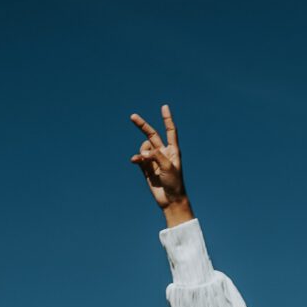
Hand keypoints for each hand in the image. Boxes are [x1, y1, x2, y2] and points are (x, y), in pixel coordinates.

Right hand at [128, 104, 192, 222]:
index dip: (167, 119)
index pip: (170, 131)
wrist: (170, 199)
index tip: (164, 107)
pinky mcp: (146, 168)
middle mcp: (163, 153)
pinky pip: (139, 159)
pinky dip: (136, 158)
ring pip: (143, 148)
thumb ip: (156, 156)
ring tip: (144, 161)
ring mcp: (154, 160)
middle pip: (152, 135)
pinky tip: (135, 161)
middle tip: (132, 116)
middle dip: (142, 126)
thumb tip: (142, 153)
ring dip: (141, 152)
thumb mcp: (168, 167)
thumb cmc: (175, 183)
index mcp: (173, 150)